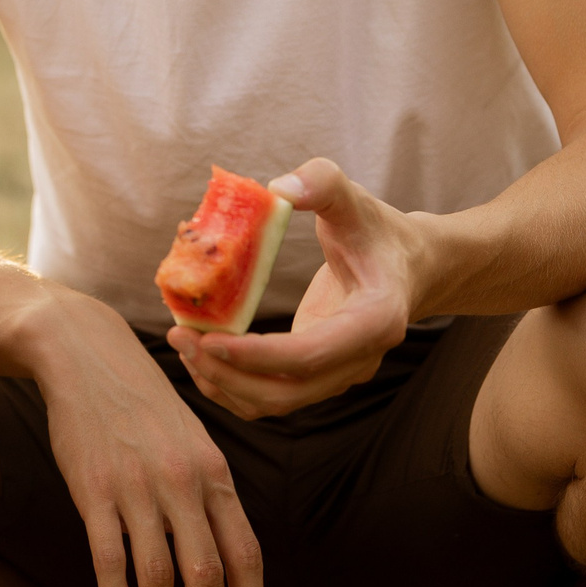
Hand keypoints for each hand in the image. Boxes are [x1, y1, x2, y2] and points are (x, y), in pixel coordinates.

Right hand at [32, 290, 267, 586]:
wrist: (86, 354)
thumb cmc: (142, 404)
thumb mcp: (191, 440)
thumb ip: (210, 493)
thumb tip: (226, 556)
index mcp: (214, 472)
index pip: (245, 553)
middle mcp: (182, 482)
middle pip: (207, 575)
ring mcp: (137, 486)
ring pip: (159, 576)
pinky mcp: (93, 489)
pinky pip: (109, 559)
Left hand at [165, 159, 415, 421]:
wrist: (406, 265)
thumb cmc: (376, 230)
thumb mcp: (355, 199)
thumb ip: (322, 183)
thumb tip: (278, 187)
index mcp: (376, 320)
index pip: (313, 354)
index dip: (259, 356)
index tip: (210, 339)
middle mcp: (359, 360)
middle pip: (289, 392)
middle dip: (228, 373)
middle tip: (179, 336)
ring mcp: (338, 374)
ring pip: (276, 403)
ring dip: (223, 383)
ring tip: (182, 341)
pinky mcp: (317, 376)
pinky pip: (271, 397)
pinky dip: (232, 385)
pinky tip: (201, 354)